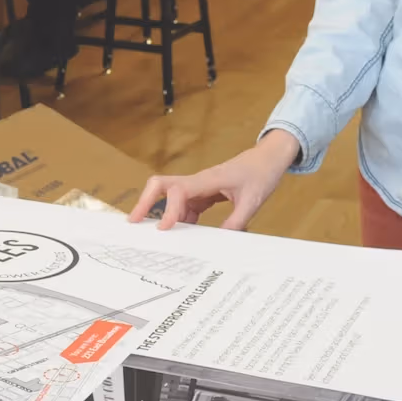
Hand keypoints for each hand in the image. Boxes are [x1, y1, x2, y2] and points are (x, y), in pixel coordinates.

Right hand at [129, 131, 298, 231]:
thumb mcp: (253, 201)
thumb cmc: (260, 173)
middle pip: (161, 186)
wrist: (267, 159)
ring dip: (163, 215)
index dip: (168, 210)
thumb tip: (221, 241)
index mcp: (208, 180)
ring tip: (158, 238)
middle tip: (134, 222)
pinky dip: (181, 220)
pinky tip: (184, 234)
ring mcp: (199, 188)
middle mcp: (198, 182)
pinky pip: (185, 207)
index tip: (163, 229)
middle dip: (145, 202)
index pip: (178, 192)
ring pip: (171, 199)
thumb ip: (237, 221)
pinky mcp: (203, 194)